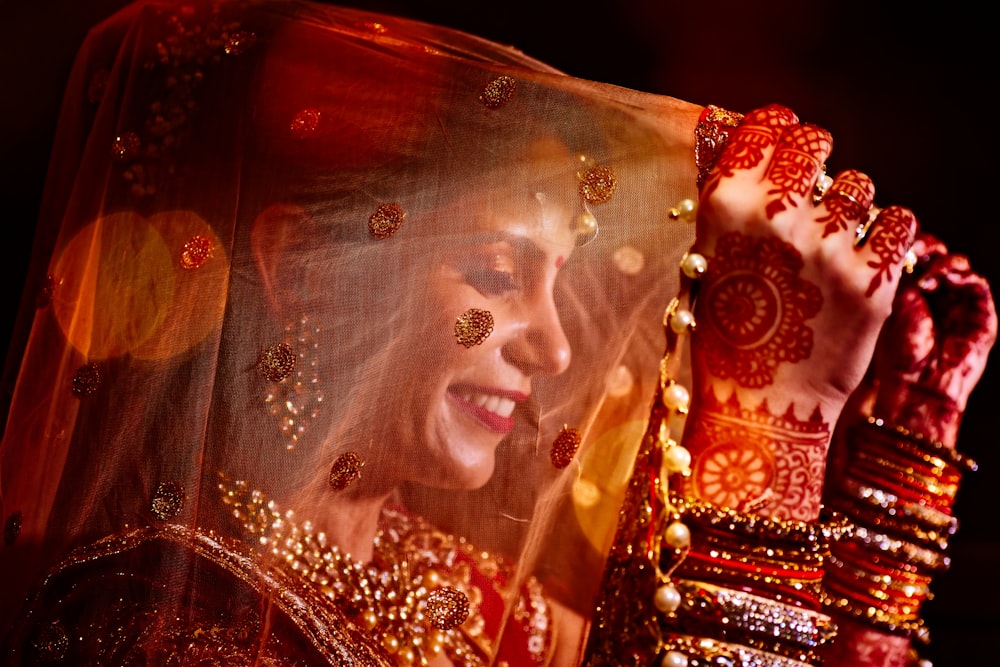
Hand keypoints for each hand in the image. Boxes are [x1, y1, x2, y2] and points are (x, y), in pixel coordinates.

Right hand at [680, 104, 916, 520]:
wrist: (761, 408)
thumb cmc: (725, 335)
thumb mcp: (707, 259)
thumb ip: (727, 197)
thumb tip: (730, 131)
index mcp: (725, 206)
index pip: (766, 124)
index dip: (778, 129)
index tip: (783, 141)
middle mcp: (777, 217)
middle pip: (816, 142)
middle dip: (815, 160)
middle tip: (810, 191)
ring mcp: (829, 247)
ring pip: (860, 185)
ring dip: (848, 206)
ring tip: (830, 245)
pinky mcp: (873, 279)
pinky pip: (899, 223)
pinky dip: (884, 236)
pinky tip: (861, 260)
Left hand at [868, 233, 996, 444]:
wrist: (916, 388)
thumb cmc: (893, 355)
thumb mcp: (884, 310)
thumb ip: (889, 279)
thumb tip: (887, 245)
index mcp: (908, 290)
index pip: (911, 254)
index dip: (903, 243)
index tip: (891, 242)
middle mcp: (935, 293)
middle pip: (936, 254)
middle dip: (925, 246)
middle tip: (911, 250)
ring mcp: (959, 303)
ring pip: (957, 264)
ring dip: (942, 262)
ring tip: (924, 273)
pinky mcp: (981, 315)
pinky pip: (977, 285)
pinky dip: (961, 276)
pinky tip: (942, 279)